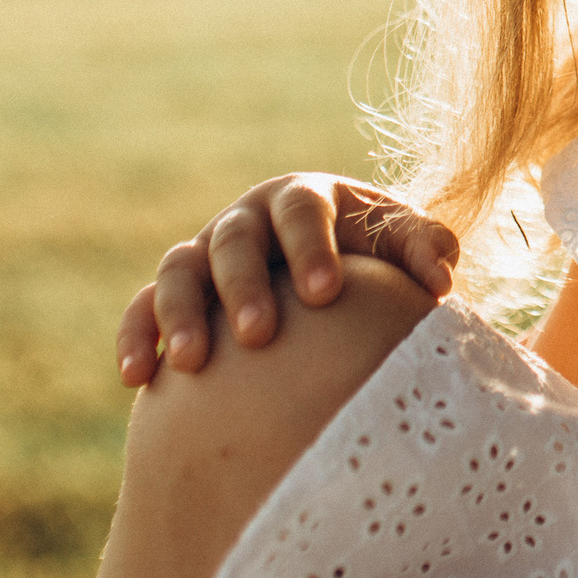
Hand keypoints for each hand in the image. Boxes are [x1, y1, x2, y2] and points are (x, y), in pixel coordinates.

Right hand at [116, 173, 457, 385]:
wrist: (326, 275)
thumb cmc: (372, 257)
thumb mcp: (401, 243)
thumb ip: (425, 249)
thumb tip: (443, 277)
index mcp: (304, 200)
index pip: (303, 212)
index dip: (311, 247)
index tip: (326, 293)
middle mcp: (247, 221)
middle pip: (234, 241)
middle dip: (243, 286)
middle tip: (259, 335)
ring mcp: (205, 254)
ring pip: (178, 271)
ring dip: (180, 313)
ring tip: (190, 364)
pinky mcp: (175, 294)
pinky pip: (140, 307)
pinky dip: (135, 335)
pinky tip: (136, 377)